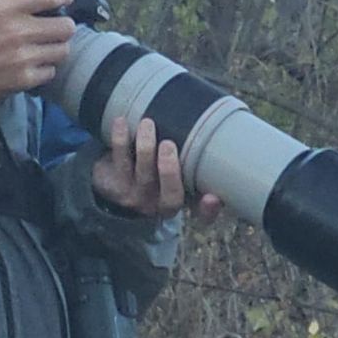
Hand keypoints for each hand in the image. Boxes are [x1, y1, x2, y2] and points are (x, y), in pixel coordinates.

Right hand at [0, 0, 76, 101]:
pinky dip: (44, 68)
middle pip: (67, 26)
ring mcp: (24, 58)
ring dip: (55, 47)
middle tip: (51, 26)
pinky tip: (32, 64)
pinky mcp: (22, 80)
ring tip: (44, 46)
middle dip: (61, 24)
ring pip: (62, 50)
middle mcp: (21, 31)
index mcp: (7, 5)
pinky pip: (49, 72)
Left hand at [92, 117, 222, 220]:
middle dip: (169, 171)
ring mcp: (134, 196)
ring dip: (145, 148)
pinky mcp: (112, 182)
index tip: (212, 198)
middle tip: (168, 144)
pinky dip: (120, 139)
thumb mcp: (175, 176)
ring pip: (142, 175)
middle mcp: (158, 205)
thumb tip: (225, 137)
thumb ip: (197, 166)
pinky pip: (117, 161)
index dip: (208, 211)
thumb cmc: (155, 174)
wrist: (112, 183)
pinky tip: (122, 122)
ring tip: (147, 124)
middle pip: (169, 195)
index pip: (200, 216)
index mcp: (180, 203)